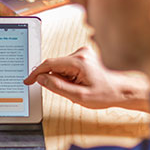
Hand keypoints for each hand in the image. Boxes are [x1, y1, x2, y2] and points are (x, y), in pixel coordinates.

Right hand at [24, 46, 149, 112]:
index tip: (27, 80)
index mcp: (78, 61)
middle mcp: (80, 53)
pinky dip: (67, 76)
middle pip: (55, 65)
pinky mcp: (84, 56)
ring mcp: (82, 53)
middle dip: (54, 79)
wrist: (122, 90)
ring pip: (60, 66)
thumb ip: (57, 87)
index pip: (49, 64)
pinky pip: (67, 66)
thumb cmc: (106, 93)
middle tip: (65, 92)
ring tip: (77, 89)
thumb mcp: (79, 96)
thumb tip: (42, 79)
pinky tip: (79, 84)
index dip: (36, 73)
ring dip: (62, 78)